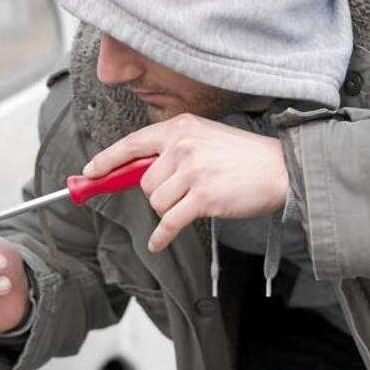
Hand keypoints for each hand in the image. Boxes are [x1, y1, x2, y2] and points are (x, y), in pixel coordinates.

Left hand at [83, 113, 287, 251]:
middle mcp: (182, 146)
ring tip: (195, 202)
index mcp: (180, 128)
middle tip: (183, 192)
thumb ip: (174, 148)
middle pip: (144, 181)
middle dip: (157, 193)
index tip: (90, 171)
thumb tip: (138, 169)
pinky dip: (161, 236)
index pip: (132, 143)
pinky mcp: (203, 197)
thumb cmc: (242, 157)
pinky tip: (159, 242)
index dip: (107, 160)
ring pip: (156, 202)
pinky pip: (169, 222)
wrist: (280, 169)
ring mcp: (192, 171)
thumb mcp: (205, 137)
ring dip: (169, 210)